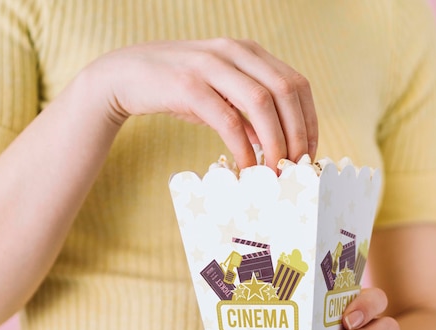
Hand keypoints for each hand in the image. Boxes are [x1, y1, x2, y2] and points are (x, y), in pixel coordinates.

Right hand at [86, 38, 317, 168]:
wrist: (126, 76)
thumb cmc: (176, 88)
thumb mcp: (218, 92)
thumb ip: (247, 110)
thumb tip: (275, 141)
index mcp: (247, 51)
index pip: (295, 83)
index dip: (309, 120)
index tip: (308, 152)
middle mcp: (234, 52)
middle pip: (285, 91)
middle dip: (297, 133)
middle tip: (295, 166)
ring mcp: (211, 66)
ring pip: (261, 104)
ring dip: (275, 142)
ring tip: (274, 171)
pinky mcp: (188, 86)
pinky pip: (228, 120)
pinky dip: (243, 147)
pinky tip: (245, 167)